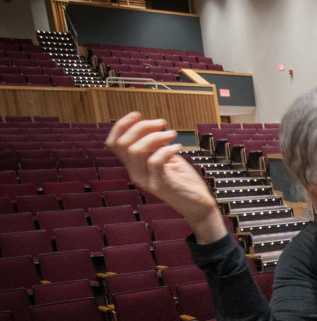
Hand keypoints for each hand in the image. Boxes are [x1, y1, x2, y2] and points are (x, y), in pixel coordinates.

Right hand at [105, 112, 225, 242]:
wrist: (199, 206)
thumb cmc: (185, 182)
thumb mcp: (168, 159)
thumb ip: (157, 145)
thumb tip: (152, 126)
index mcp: (135, 166)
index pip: (114, 143)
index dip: (121, 125)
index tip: (137, 114)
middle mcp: (136, 173)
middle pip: (123, 143)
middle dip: (141, 126)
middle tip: (162, 123)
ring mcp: (146, 181)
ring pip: (136, 150)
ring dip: (155, 136)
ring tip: (172, 135)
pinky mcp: (160, 186)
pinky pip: (155, 161)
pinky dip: (166, 149)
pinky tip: (178, 147)